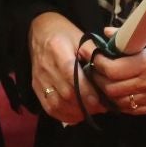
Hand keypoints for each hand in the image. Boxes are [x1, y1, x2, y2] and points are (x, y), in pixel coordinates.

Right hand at [29, 11, 97, 125]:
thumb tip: (110, 74)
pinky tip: (77, 115)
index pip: (72, 76)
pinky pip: (49, 108)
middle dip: (86, 105)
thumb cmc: (64, 33)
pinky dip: (64, 115)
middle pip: (66, 94)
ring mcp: (39, 79)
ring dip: (76, 112)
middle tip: (102, 108)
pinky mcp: (35, 87)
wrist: (39, 31)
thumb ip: (94, 54)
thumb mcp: (81, 37)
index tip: (101, 100)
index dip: (87, 92)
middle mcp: (45, 67)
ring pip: (57, 104)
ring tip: (91, 112)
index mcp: (58, 50)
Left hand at [82, 24, 145, 115]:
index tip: (90, 52)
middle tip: (92, 65)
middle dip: (96, 76)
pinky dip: (120, 102)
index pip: (112, 69)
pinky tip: (117, 90)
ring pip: (118, 102)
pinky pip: (132, 110)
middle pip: (110, 88)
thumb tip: (108, 32)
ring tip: (102, 77)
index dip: (96, 61)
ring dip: (106, 91)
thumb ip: (133, 33)